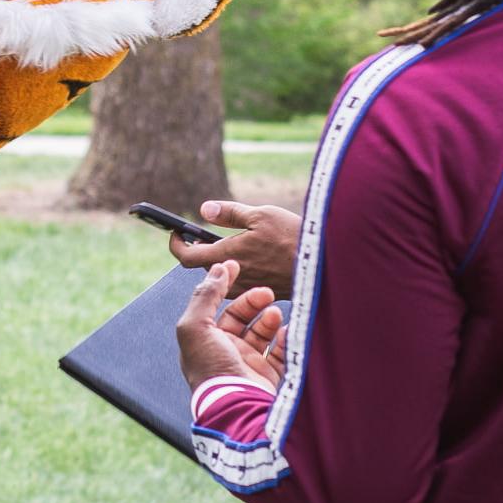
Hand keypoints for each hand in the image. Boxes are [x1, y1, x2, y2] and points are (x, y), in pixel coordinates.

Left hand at [168, 200, 301, 296]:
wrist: (326, 265)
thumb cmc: (294, 236)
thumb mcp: (260, 215)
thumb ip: (229, 213)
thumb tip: (204, 209)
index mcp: (227, 256)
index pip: (186, 257)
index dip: (176, 244)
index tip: (176, 233)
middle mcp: (233, 277)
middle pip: (204, 267)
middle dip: (202, 250)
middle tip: (205, 235)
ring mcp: (247, 288)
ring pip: (223, 276)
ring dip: (221, 261)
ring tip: (234, 244)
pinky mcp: (262, 292)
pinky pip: (241, 283)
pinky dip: (239, 269)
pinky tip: (255, 256)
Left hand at [174, 261, 289, 391]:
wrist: (235, 405)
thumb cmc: (211, 368)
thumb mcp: (196, 327)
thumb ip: (205, 296)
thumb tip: (216, 269)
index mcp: (204, 340)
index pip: (215, 306)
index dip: (224, 285)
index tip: (237, 266)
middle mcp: (224, 351)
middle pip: (241, 317)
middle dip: (253, 302)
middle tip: (266, 293)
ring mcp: (247, 364)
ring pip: (262, 333)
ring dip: (269, 319)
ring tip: (276, 313)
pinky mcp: (267, 376)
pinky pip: (280, 353)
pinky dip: (285, 339)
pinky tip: (287, 330)